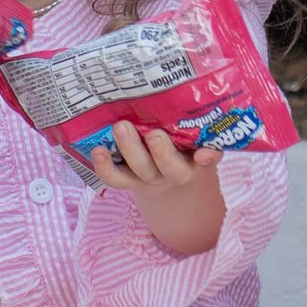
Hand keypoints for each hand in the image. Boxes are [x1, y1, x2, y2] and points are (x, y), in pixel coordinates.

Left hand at [89, 121, 225, 256]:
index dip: (207, 158)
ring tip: (120, 127)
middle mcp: (173, 171)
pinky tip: (97, 150)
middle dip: (162, 152)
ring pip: (140, 170)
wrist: (162, 170)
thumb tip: (208, 131)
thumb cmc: (182, 143)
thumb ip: (203, 130)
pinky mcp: (127, 177)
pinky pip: (115, 178)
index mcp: (196, 159)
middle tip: (155, 133)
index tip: (202, 154)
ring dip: (130, 150)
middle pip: (169, 167)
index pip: (207, 160)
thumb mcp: (196, 137)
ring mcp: (148, 176)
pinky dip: (105, 167)